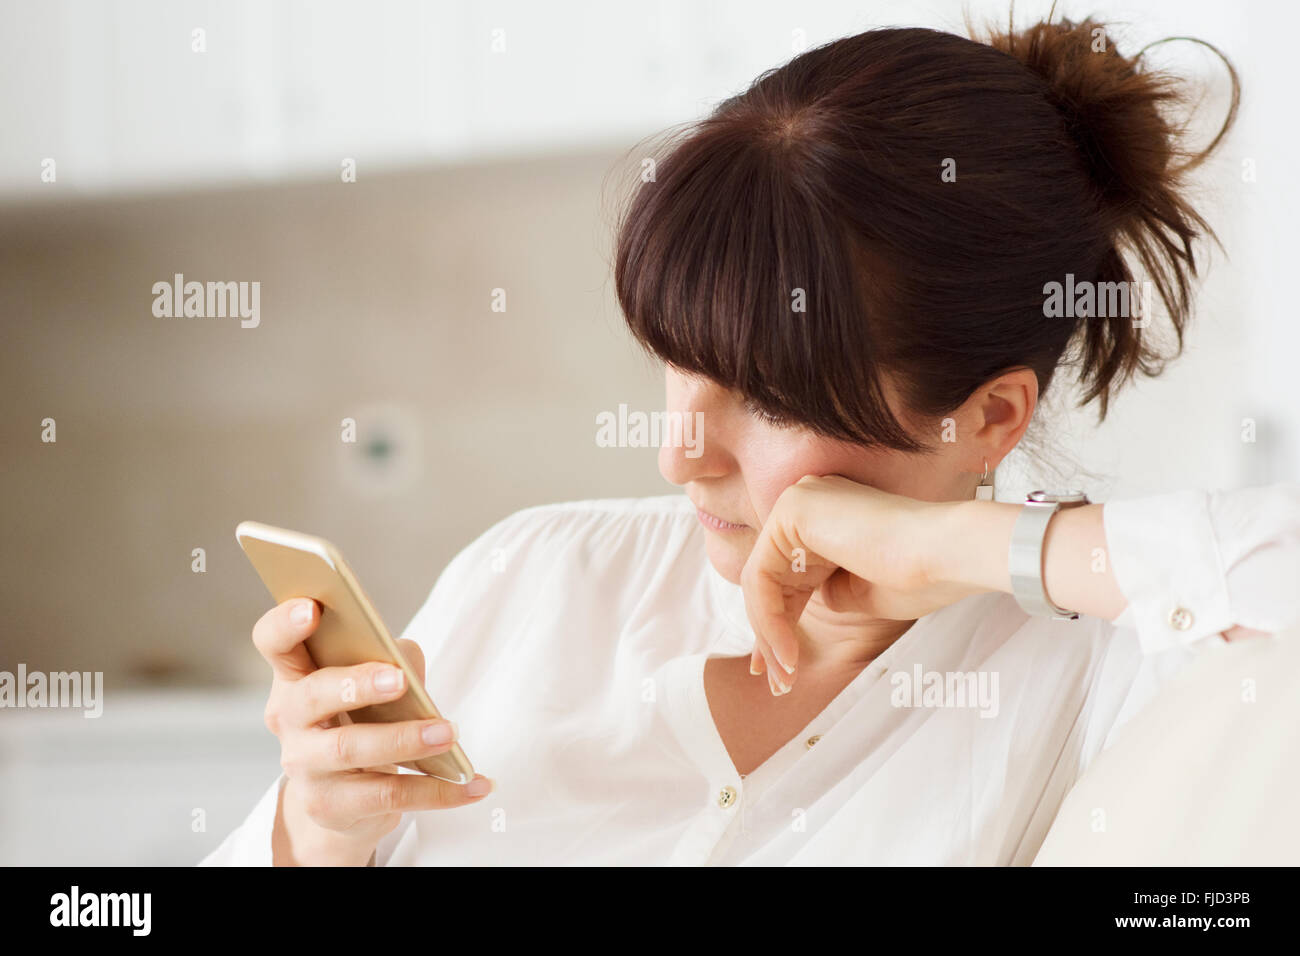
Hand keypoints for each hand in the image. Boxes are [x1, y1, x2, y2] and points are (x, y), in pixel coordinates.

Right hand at [253, 598, 493, 865]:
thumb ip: (391, 659)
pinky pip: (389, 796)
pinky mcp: (331, 806)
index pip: (274, 643)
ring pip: (351, 748)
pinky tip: (475, 785)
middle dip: (356, 685)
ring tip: (449, 733)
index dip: (285, 624)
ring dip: (405, 739)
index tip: (311, 609)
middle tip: (399, 679)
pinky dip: (439, 791)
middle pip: (313, 696)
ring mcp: (305, 765)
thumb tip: (408, 666)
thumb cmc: (363, 717)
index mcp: (295, 675)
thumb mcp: (373, 682)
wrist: (344, 798)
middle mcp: (289, 719)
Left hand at [739, 475, 987, 693]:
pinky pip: (762, 575)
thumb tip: (794, 605)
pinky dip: (770, 620)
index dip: (777, 625)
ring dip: (770, 635)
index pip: (786, 577)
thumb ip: (823, 591)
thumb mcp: (857, 593)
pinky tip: (788, 654)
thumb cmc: (920, 577)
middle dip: (769, 636)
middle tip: (777, 682)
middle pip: (771, 578)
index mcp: (826, 516)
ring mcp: (799, 500)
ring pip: (761, 580)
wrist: (949, 555)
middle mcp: (808, 501)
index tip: (781, 670)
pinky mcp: (794, 510)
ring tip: (786, 677)